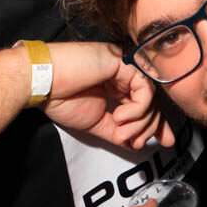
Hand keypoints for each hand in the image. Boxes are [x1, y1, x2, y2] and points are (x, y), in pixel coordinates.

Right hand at [38, 41, 173, 150]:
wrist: (43, 83)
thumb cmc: (61, 99)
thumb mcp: (96, 123)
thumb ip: (118, 132)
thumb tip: (137, 143)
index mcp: (117, 85)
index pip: (146, 104)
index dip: (157, 124)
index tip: (164, 142)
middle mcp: (124, 74)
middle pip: (153, 101)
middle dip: (150, 127)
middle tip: (136, 142)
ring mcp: (125, 66)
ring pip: (151, 96)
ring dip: (140, 121)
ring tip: (121, 132)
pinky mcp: (123, 62)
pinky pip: (144, 88)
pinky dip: (137, 108)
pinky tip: (120, 116)